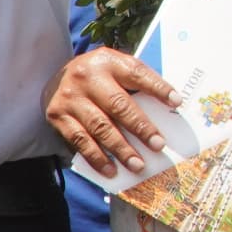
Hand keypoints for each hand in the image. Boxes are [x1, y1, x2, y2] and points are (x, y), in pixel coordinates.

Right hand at [48, 46, 177, 179]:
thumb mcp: (114, 68)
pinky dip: (97, 158)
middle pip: (118, 104)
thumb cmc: (97, 78)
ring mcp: (70, 98)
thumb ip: (136, 83)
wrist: (55, 79)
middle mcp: (86, 77)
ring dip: (121, 149)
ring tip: (138, 164)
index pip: (136, 73)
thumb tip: (168, 110)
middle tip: (158, 145)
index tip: (176, 102)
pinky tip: (111, 170)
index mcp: (107, 61)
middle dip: (140, 127)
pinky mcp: (58, 117)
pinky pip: (80, 141)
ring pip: (100, 127)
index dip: (157, 87)